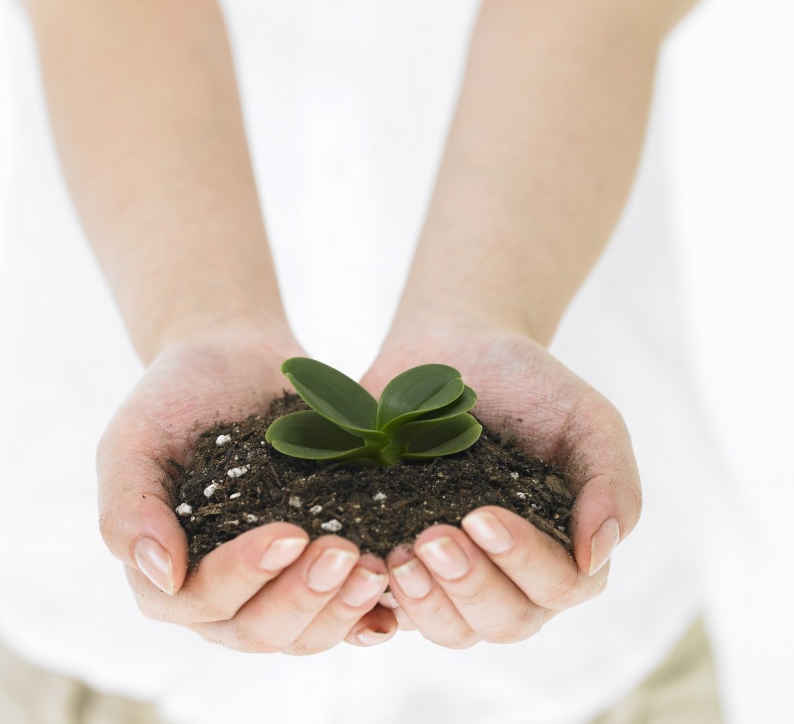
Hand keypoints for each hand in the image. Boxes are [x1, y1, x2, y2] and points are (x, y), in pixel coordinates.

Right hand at [97, 322, 395, 653]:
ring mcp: (273, 580)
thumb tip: (161, 575)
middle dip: (304, 598)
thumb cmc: (177, 394)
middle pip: (259, 629)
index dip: (244, 577)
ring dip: (342, 609)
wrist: (232, 358)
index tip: (289, 534)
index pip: (201, 600)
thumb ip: (128, 505)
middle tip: (346, 553)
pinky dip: (369, 611)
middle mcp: (221, 588)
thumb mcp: (134, 436)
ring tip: (379, 566)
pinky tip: (396, 592)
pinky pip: (342, 606)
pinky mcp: (316, 560)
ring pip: (306, 630)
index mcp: (168, 569)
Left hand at [361, 322, 640, 647]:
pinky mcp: (404, 558)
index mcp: (566, 545)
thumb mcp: (586, 418)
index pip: (560, 585)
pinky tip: (366, 574)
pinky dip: (378, 607)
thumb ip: (612, 482)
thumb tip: (598, 555)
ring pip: (451, 628)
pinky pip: (393, 610)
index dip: (522, 561)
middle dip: (468, 585)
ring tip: (397, 556)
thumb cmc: (527, 384)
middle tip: (431, 537)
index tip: (481, 515)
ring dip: (426, 604)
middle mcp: (513, 572)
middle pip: (504, 620)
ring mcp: (456, 571)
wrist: (454, 350)